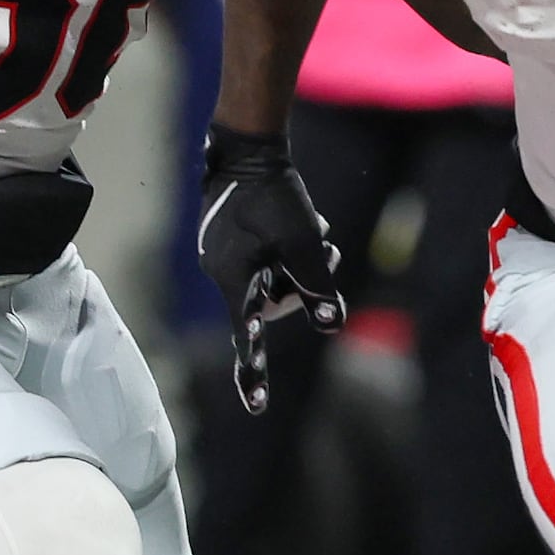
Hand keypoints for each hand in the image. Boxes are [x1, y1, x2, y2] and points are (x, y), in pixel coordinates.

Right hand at [195, 125, 343, 415]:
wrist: (246, 149)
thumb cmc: (273, 194)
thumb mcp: (302, 240)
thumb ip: (316, 285)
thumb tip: (331, 326)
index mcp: (232, 277)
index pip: (247, 334)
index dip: (255, 371)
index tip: (258, 405)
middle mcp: (224, 273)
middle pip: (274, 303)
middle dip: (306, 285)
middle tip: (327, 251)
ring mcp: (227, 259)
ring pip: (278, 281)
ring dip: (305, 264)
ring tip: (319, 233)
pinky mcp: (235, 245)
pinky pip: (271, 263)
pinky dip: (292, 251)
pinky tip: (306, 225)